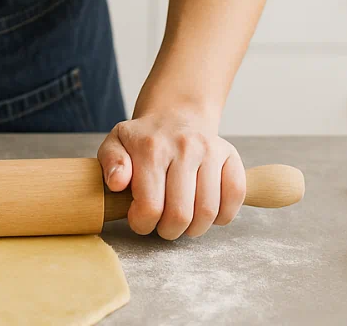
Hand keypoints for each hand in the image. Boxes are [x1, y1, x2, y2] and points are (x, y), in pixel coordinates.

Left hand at [97, 109, 245, 239]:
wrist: (175, 115)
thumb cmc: (143, 139)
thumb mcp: (115, 144)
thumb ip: (111, 164)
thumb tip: (117, 183)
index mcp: (151, 148)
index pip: (150, 207)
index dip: (143, 224)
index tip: (140, 219)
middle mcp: (184, 147)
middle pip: (181, 214)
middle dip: (168, 231)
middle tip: (162, 225)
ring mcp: (211, 150)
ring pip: (209, 212)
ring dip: (194, 228)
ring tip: (182, 221)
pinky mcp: (231, 156)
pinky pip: (235, 197)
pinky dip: (221, 215)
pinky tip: (205, 211)